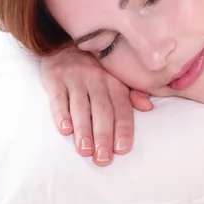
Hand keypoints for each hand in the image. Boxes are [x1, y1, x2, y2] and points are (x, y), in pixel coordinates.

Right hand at [40, 47, 153, 165]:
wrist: (65, 44)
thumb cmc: (95, 68)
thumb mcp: (116, 77)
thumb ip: (132, 93)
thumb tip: (148, 107)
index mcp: (114, 81)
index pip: (121, 107)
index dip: (123, 128)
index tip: (122, 149)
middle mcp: (96, 79)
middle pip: (102, 110)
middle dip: (103, 135)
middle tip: (103, 158)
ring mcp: (75, 79)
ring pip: (80, 107)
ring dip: (83, 130)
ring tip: (85, 150)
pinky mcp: (54, 79)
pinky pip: (58, 98)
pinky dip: (61, 114)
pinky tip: (64, 130)